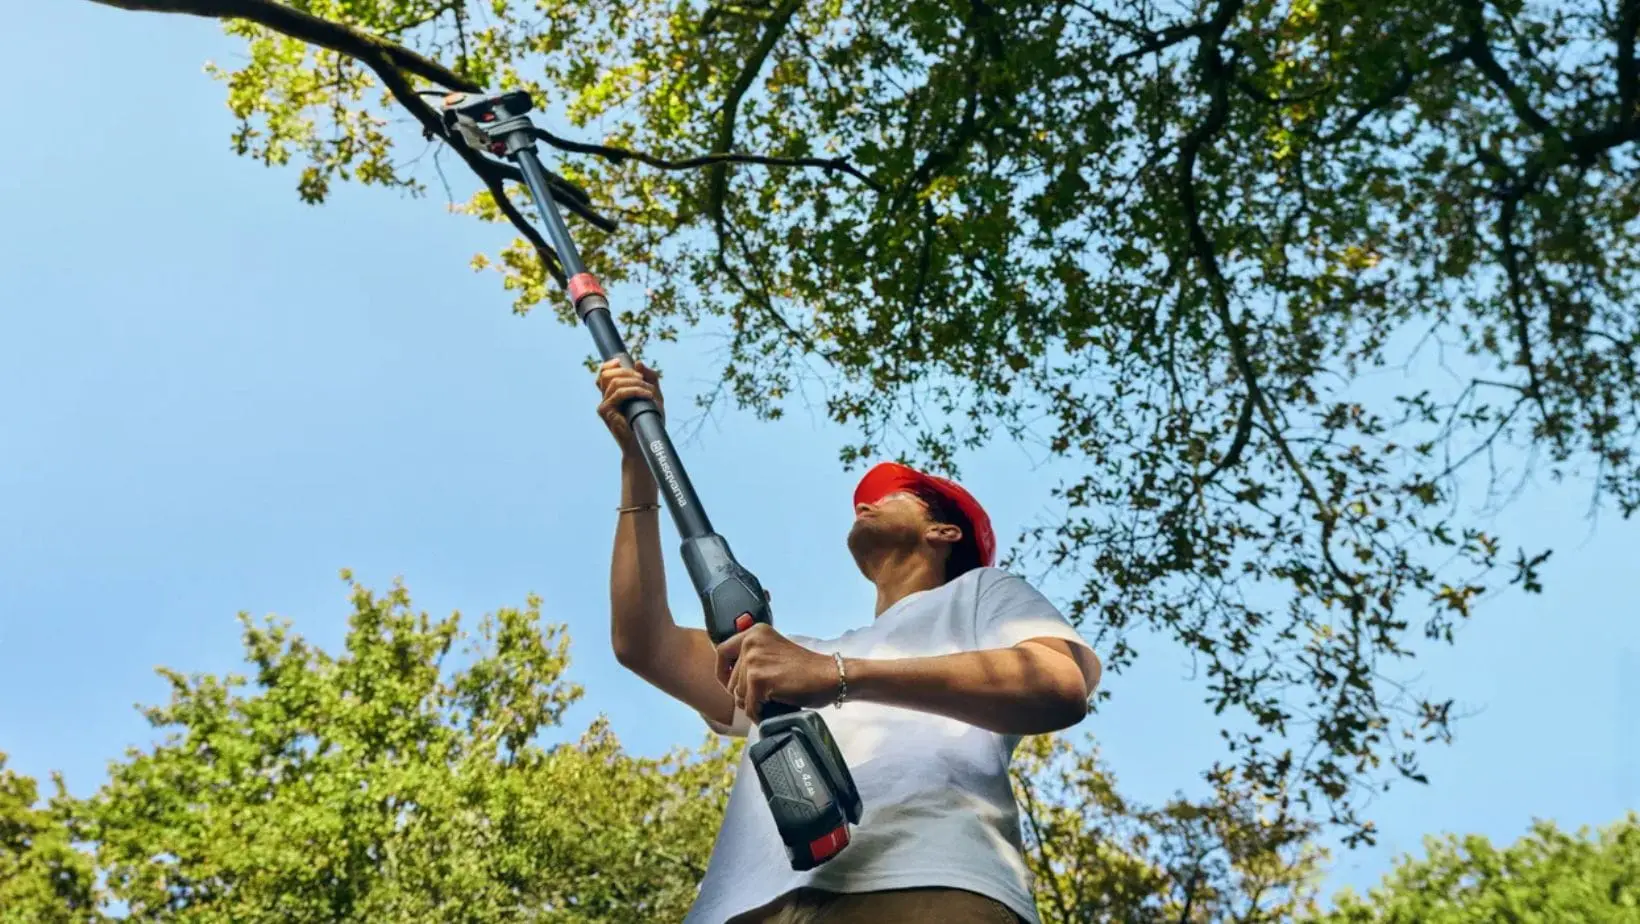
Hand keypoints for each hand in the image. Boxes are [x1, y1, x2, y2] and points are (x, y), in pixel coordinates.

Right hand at [595, 358, 664, 457]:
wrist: (644, 445)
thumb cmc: (649, 421)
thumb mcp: (653, 396)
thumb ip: (650, 378)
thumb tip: (638, 363)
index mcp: (613, 394)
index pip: (604, 374)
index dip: (610, 364)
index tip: (622, 362)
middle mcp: (606, 399)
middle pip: (607, 374)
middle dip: (627, 372)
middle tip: (643, 380)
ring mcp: (604, 405)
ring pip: (615, 382)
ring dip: (635, 382)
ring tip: (649, 390)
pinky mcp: (605, 412)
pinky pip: (618, 393)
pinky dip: (635, 390)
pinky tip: (647, 394)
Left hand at [716, 624, 839, 721]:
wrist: (829, 676)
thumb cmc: (805, 670)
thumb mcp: (773, 653)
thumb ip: (752, 658)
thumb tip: (729, 683)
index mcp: (754, 632)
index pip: (722, 652)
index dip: (724, 673)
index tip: (735, 686)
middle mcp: (750, 641)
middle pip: (729, 680)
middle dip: (744, 695)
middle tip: (766, 697)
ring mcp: (753, 659)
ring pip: (738, 696)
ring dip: (754, 705)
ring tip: (773, 701)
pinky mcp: (758, 678)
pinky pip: (749, 707)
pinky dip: (760, 714)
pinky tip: (775, 709)